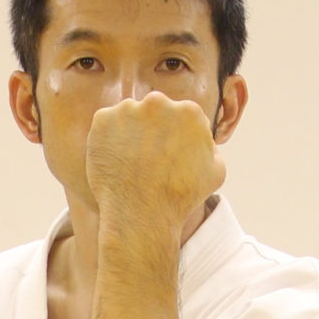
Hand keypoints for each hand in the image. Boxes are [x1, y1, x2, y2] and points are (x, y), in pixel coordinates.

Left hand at [84, 93, 224, 236]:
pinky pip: (106, 125)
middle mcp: (157, 103)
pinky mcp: (102, 120)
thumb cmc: (181, 198)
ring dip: (130, 133)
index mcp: (189, 111)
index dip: (176, 136)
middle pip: (155, 112)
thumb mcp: (216, 171)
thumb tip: (202, 138)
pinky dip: (108, 139)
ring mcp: (127, 109)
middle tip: (148, 158)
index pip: (181, 116)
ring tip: (131, 162)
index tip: (169, 154)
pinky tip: (116, 161)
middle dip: (153, 130)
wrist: (142, 216)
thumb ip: (210, 146)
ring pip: (129, 116)